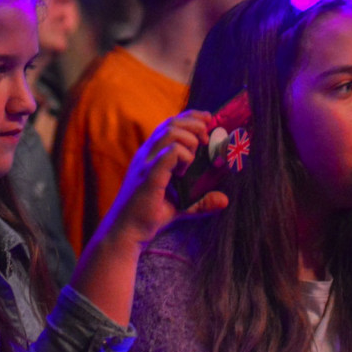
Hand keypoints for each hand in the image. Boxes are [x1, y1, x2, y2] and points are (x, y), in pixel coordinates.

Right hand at [106, 110, 226, 244]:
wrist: (127, 233)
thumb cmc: (148, 217)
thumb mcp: (181, 206)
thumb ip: (201, 201)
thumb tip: (224, 200)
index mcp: (150, 155)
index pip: (169, 125)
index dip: (190, 118)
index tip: (208, 120)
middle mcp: (146, 154)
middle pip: (171, 124)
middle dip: (195, 124)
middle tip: (208, 138)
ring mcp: (146, 164)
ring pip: (170, 133)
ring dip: (190, 139)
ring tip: (195, 156)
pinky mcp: (149, 176)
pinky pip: (169, 153)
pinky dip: (184, 157)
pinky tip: (185, 172)